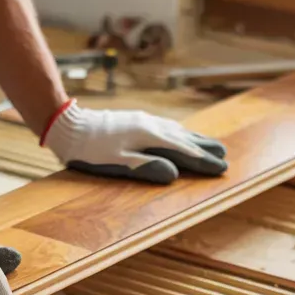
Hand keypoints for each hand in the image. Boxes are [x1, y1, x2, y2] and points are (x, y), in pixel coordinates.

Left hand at [41, 100, 227, 184]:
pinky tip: (179, 134)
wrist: (69, 125)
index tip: (222, 168)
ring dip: (194, 138)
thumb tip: (175, 175)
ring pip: (176, 130)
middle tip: (225, 156)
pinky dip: (179, 132)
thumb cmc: (90, 150)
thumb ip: (146, 168)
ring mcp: (143, 121)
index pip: (184, 151)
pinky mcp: (135, 120)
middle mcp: (151, 126)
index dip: (204, 161)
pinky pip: (165, 126)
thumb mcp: (117, 163)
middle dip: (205, 148)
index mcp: (149, 137)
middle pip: (185, 138)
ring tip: (209, 144)